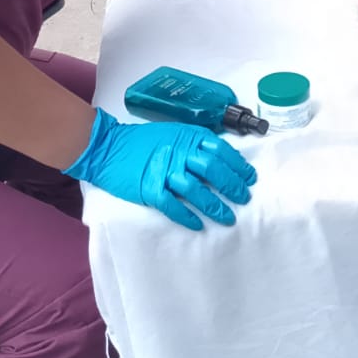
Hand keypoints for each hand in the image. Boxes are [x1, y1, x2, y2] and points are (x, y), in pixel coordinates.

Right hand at [65, 108, 255, 230]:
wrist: (108, 147)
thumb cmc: (142, 141)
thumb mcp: (173, 133)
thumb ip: (195, 143)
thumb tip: (220, 159)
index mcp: (187, 136)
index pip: (219, 150)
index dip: (237, 165)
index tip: (249, 178)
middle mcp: (179, 152)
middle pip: (212, 170)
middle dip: (232, 186)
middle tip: (243, 199)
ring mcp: (164, 170)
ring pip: (196, 190)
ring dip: (214, 206)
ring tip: (227, 218)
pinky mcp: (149, 188)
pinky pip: (172, 205)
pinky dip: (186, 216)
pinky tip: (197, 225)